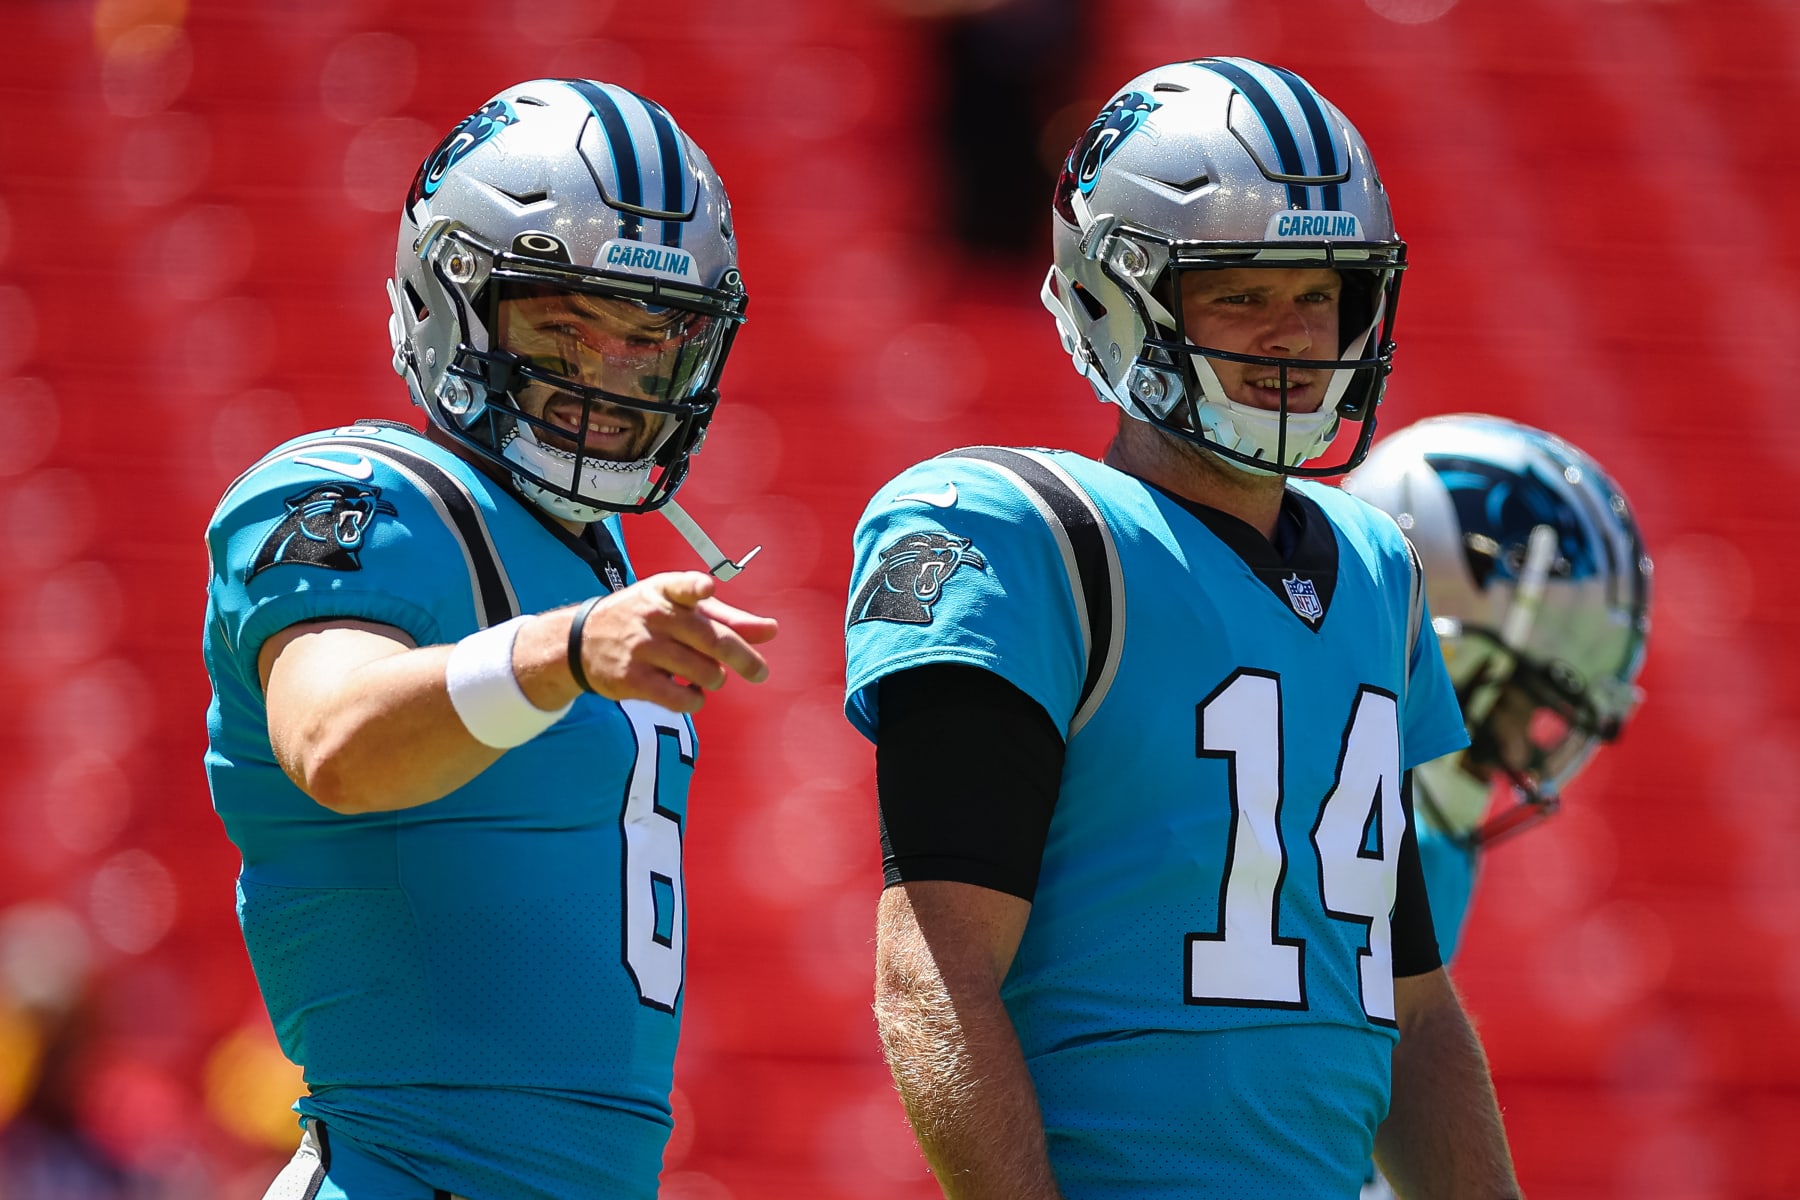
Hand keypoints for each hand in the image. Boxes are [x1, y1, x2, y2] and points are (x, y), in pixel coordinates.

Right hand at [568, 572, 777, 711]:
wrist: (581, 641)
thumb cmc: (645, 620)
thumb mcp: (680, 609)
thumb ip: (727, 619)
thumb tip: (771, 631)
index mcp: (667, 591)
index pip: (682, 586)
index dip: (696, 589)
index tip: (706, 589)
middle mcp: (654, 616)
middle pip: (711, 640)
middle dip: (743, 659)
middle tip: (760, 673)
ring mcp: (641, 648)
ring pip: (703, 672)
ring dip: (713, 680)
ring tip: (704, 676)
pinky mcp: (632, 678)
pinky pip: (680, 699)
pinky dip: (694, 700)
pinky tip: (689, 693)